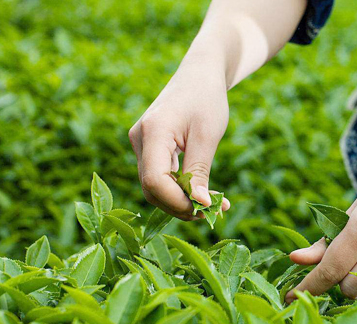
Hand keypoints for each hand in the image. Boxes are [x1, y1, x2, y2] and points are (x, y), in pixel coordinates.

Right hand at [129, 57, 229, 220]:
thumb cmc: (207, 99)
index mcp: (153, 132)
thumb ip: (199, 171)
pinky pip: (160, 175)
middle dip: (180, 205)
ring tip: (213, 204)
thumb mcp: (207, 136)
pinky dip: (179, 188)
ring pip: (155, 185)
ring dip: (182, 199)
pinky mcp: (148, 147)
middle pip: (152, 188)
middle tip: (213, 211)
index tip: (207, 208)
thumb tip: (199, 204)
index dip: (178, 201)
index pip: (155, 181)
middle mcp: (140, 139)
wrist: (200, 75)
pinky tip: (202, 193)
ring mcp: (141, 143)